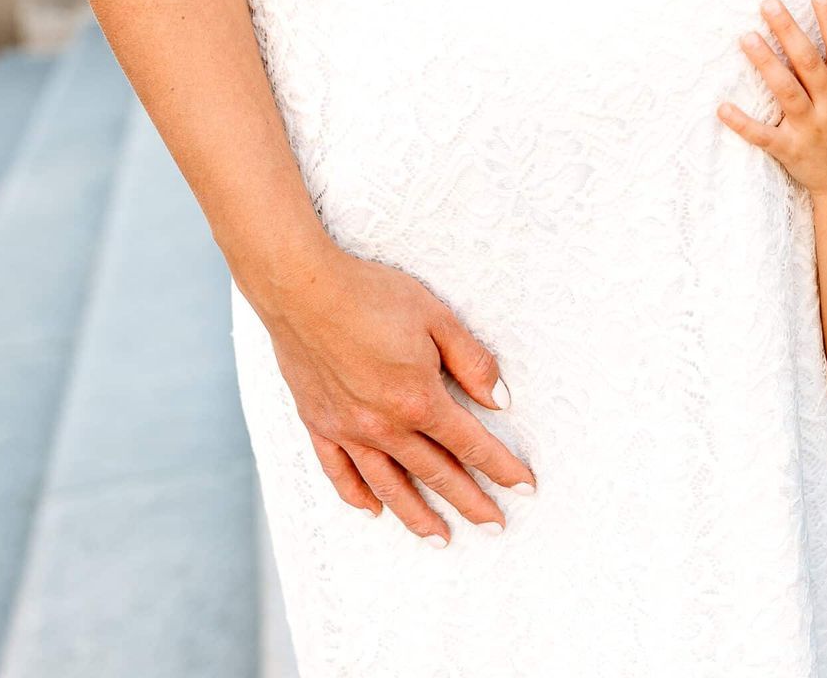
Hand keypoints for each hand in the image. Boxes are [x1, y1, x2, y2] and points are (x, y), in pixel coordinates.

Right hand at [255, 240, 536, 544]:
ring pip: (389, 485)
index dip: (502, 467)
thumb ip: (472, 363)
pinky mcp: (318, 424)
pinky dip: (357, 496)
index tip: (524, 487)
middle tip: (495, 526)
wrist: (301, 289)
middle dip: (470, 502)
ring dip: (417, 516)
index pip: (471, 444)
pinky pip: (339, 472)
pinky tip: (374, 510)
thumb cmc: (372, 296)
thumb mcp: (438, 319)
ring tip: (440, 538)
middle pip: (436, 474)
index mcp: (418, 400)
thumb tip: (499, 401)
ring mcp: (347, 430)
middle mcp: (383, 426)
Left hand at [718, 0, 826, 196]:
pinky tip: (722, 108)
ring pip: (786, 92)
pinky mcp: (789, 150)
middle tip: (768, 3)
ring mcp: (809, 129)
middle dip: (789, 32)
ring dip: (766, 64)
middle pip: (809, 64)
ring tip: (746, 37)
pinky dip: (743, 124)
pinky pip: (763, 136)